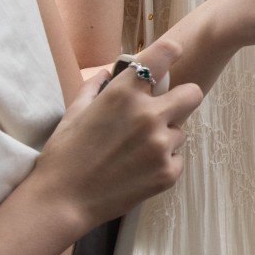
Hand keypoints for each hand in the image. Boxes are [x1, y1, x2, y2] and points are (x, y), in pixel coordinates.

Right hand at [32, 38, 202, 228]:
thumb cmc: (64, 155)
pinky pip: (177, 158)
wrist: (62, 201)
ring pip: (180, 131)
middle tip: (166, 110)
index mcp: (124, 94)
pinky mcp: (169, 172)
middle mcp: (148, 115)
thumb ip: (95, 87)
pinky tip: (137, 170)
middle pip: (193, 94)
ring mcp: (161, 145)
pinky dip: (163, 162)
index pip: (162, 56)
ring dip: (165, 137)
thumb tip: (107, 72)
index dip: (170, 52)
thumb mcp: (74, 113)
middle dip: (182, 99)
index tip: (173, 53)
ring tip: (135, 151)